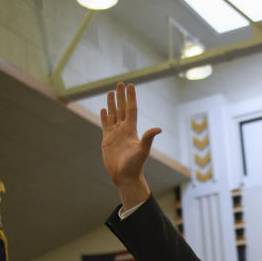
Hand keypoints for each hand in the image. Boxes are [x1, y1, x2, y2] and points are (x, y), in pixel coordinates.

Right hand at [100, 82, 160, 208]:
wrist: (125, 177)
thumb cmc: (134, 166)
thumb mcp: (142, 151)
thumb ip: (148, 138)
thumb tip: (158, 129)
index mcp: (131, 130)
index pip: (130, 109)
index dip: (130, 97)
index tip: (130, 85)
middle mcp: (123, 130)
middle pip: (121, 108)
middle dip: (120, 96)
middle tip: (119, 83)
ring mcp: (115, 135)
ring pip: (113, 115)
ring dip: (111, 104)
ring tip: (110, 92)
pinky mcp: (107, 141)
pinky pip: (105, 125)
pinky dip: (104, 116)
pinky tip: (103, 109)